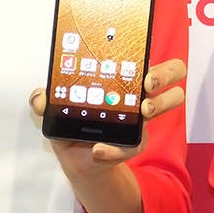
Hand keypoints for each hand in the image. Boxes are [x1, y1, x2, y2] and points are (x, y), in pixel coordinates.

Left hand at [30, 58, 185, 176]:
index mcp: (123, 75)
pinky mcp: (136, 141)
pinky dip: (116, 149)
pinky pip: (136, 143)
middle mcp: (140, 91)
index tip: (145, 69)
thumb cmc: (74, 123)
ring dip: (159, 104)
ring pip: (171, 101)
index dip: (155, 57)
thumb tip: (39, 97)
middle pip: (174, 73)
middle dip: (166, 74)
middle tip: (148, 84)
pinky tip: (100, 149)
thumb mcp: (57, 109)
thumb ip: (47, 101)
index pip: (148, 55)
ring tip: (143, 111)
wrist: (78, 157)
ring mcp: (143, 116)